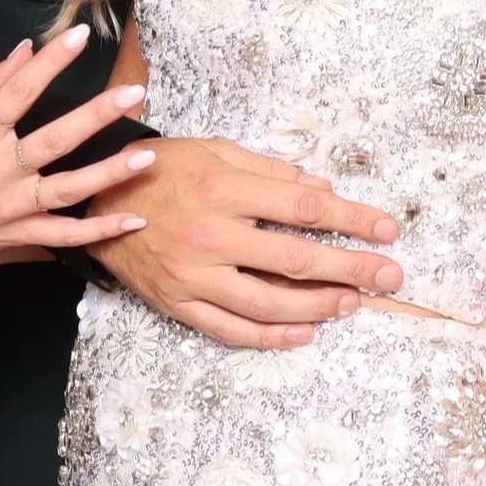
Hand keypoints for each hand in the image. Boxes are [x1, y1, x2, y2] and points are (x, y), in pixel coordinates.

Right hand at [0, 24, 157, 276]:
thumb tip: (25, 48)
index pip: (16, 93)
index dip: (48, 63)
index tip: (79, 36)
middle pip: (53, 141)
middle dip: (95, 116)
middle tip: (132, 93)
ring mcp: (12, 209)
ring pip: (68, 190)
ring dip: (110, 174)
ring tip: (146, 156)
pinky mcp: (21, 237)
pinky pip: (66, 236)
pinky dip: (100, 232)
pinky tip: (134, 220)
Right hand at [87, 137, 402, 349]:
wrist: (94, 202)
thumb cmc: (159, 169)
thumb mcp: (213, 149)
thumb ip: (269, 170)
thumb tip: (322, 190)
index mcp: (223, 187)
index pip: (304, 208)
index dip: (352, 219)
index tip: (388, 229)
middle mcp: (211, 235)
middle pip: (296, 259)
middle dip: (352, 268)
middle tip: (391, 276)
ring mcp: (194, 275)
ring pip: (269, 303)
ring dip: (319, 306)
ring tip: (353, 303)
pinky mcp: (179, 304)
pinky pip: (232, 330)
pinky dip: (272, 336)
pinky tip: (304, 333)